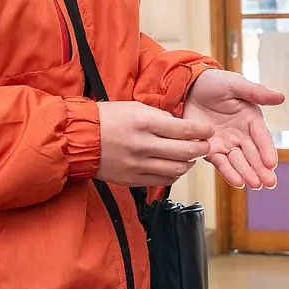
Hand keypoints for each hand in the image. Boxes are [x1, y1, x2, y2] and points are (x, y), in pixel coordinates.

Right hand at [96, 102, 212, 187]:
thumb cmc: (106, 119)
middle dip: (202, 149)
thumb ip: (159, 116)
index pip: (184, 129)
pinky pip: (162, 181)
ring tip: (191, 157)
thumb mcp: (133, 107)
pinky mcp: (132, 179)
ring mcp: (137, 164)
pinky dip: (174, 174)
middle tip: (206, 145)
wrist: (79, 138)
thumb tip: (181, 125)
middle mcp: (143, 145)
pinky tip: (176, 167)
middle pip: (185, 151)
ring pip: (177, 169)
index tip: (209, 131)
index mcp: (144, 122)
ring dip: (190, 164)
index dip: (202, 131)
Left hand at [184, 70, 282, 189]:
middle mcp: (242, 134)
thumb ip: (257, 92)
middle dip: (262, 169)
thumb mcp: (236, 84)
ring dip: (248, 173)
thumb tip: (281, 97)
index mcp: (251, 119)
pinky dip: (229, 173)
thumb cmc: (214, 83)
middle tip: (269, 182)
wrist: (187, 87)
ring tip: (255, 184)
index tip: (272, 163)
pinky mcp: (212, 150)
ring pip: (240, 162)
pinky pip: (222, 164)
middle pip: (254, 154)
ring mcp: (228, 144)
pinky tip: (238, 182)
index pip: (262, 137)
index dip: (267, 150)